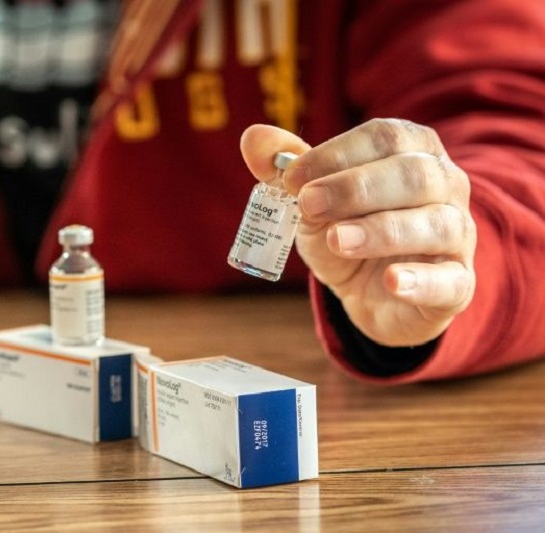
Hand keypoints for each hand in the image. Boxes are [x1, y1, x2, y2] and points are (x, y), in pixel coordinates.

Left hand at [240, 120, 475, 346]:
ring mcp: (457, 236)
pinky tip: (392, 281)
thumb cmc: (347, 231)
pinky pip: (450, 280)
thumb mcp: (313, 200)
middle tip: (308, 205)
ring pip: (437, 224)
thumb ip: (287, 167)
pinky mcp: (458, 284)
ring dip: (382, 230)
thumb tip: (252, 138)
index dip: (336, 154)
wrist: (370, 292)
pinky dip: (421, 280)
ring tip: (337, 240)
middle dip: (355, 188)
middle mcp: (445, 186)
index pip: (384, 137)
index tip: (292, 178)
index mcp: (413, 151)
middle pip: (413, 175)